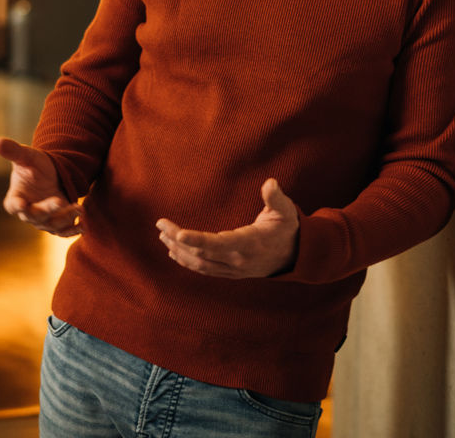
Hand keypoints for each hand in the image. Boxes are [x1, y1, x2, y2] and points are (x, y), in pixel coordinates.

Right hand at [0, 137, 82, 236]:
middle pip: (35, 215)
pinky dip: (72, 230)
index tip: (21, 204)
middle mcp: (27, 212)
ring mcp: (42, 220)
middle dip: (48, 209)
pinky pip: (63, 231)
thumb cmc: (34, 165)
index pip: (13, 205)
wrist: (51, 174)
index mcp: (15, 197)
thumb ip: (13, 151)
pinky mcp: (56, 224)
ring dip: (66, 218)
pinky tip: (82, 226)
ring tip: (79, 208)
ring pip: (52, 224)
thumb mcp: (26, 156)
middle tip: (60, 200)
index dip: (16, 205)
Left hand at [156, 179, 298, 278]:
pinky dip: (187, 262)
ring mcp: (233, 269)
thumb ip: (276, 197)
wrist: (295, 256)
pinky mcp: (230, 272)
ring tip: (163, 236)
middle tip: (160, 225)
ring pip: (200, 264)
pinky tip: (174, 252)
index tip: (178, 233)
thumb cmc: (287, 228)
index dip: (197, 240)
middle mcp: (238, 260)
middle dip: (178, 240)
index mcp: (249, 243)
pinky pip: (205, 269)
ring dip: (179, 251)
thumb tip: (270, 182)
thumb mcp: (286, 211)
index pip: (218, 243)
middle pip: (202, 253)